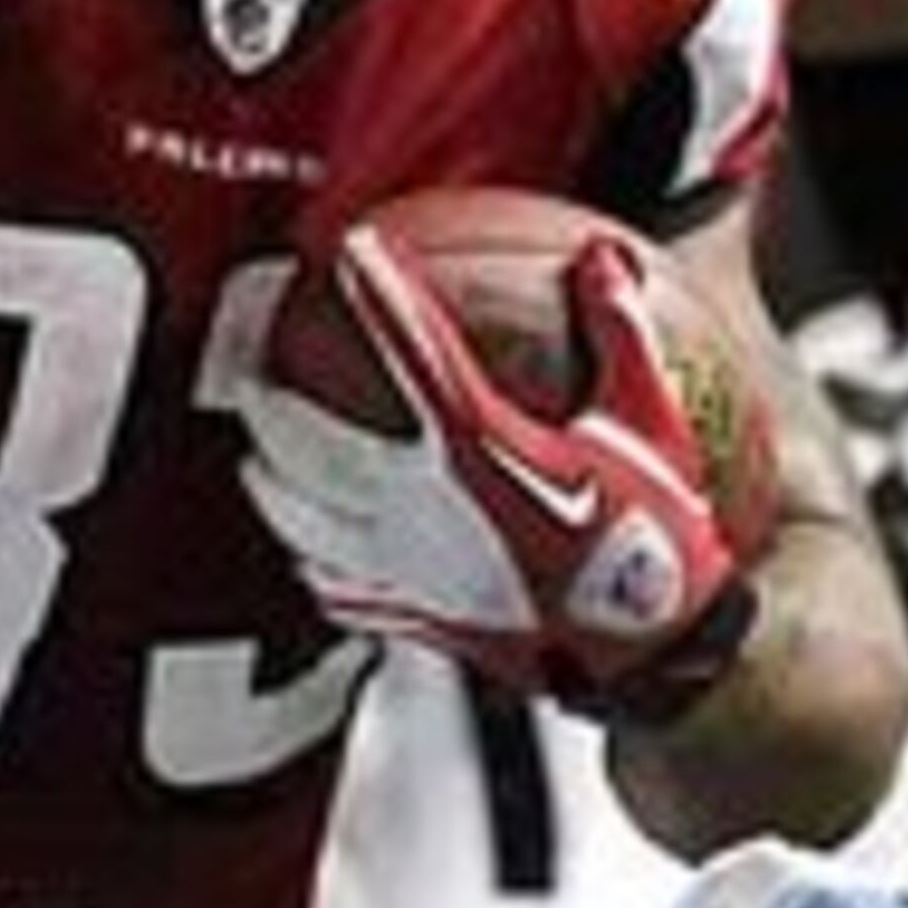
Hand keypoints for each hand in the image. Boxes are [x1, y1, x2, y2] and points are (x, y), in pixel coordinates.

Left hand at [235, 221, 753, 715]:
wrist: (651, 658)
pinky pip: (334, 590)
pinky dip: (308, 562)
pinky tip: (302, 553)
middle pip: (312, 444)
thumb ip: (619, 333)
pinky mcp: (410, 621)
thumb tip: (603, 257)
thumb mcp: (650, 425)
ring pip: (302, 521)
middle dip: (272, 398)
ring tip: (251, 458)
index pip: (413, 349)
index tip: (349, 249)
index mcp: (481, 451)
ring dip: (268, 483)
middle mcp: (423, 509)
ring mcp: (407, 570)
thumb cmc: (659, 544)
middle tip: (249, 362)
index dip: (378, 291)